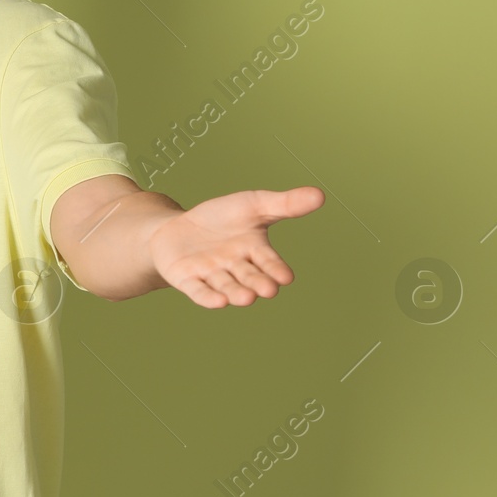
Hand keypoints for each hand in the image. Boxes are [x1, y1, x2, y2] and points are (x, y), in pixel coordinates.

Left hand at [145, 187, 323, 308]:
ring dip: (236, 292)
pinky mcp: (188, 280)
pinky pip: (199, 291)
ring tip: (247, 298)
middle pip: (248, 276)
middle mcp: (236, 267)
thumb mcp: (252, 204)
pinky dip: (208, 297)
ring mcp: (212, 275)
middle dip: (258, 282)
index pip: (268, 261)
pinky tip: (219, 302)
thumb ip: (284, 204)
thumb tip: (320, 194)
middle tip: (268, 289)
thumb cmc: (220, 218)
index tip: (286, 277)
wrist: (176, 229)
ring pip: (226, 286)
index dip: (276, 268)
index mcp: (254, 251)